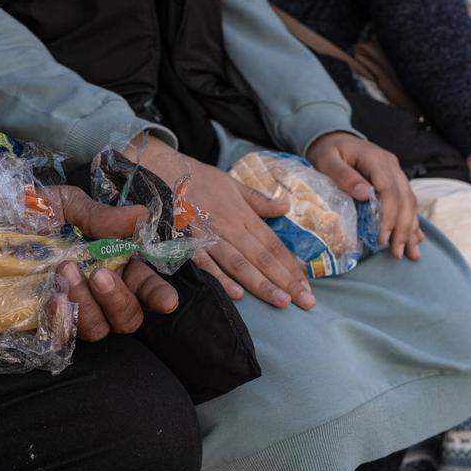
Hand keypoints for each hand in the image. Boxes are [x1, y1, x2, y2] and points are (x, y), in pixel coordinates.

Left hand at [47, 186, 177, 341]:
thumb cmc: (29, 211)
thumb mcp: (65, 204)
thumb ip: (101, 216)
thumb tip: (140, 216)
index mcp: (112, 260)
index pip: (144, 285)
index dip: (158, 294)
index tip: (165, 301)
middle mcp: (96, 290)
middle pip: (127, 317)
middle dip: (118, 299)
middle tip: (98, 273)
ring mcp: (71, 308)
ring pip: (98, 329)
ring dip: (86, 304)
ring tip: (64, 271)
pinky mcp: (42, 322)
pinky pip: (62, 337)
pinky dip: (62, 320)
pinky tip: (50, 298)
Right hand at [131, 137, 314, 310]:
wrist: (163, 169)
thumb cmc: (199, 179)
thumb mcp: (233, 183)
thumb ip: (259, 200)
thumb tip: (286, 206)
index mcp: (243, 214)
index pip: (273, 244)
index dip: (291, 265)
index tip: (307, 284)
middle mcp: (230, 226)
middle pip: (262, 257)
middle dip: (285, 280)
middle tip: (306, 301)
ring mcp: (209, 235)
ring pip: (239, 264)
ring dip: (261, 284)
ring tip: (281, 301)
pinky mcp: (186, 241)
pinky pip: (205, 263)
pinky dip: (220, 278)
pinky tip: (236, 295)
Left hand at [307, 131, 422, 259]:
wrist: (332, 137)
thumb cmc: (327, 150)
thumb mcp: (327, 160)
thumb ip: (344, 175)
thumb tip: (366, 194)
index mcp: (376, 159)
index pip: (390, 191)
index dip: (389, 216)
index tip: (383, 238)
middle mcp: (391, 166)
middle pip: (405, 199)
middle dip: (403, 228)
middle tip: (397, 252)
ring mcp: (395, 172)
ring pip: (410, 202)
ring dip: (411, 228)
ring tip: (411, 253)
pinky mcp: (394, 180)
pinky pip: (407, 201)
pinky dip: (411, 221)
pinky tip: (416, 238)